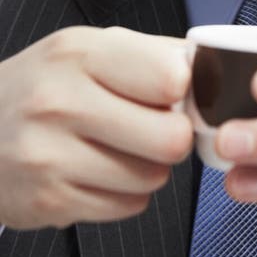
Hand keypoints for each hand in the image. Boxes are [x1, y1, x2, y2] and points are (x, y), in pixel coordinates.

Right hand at [0, 26, 192, 228]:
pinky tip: (100, 172)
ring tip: (122, 149)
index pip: (172, 78)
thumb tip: (211, 66)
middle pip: (170, 138)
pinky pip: (128, 207)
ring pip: (152, 177)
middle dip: (173, 136)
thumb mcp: (89, 49)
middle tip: (156, 128)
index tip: (172, 94)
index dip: (185, 90)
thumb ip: (152, 54)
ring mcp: (50, 155)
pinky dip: (126, 194)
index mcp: (80, 53)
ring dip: (150, 168)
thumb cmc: (46, 84)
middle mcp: (60, 102)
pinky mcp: (49, 201)